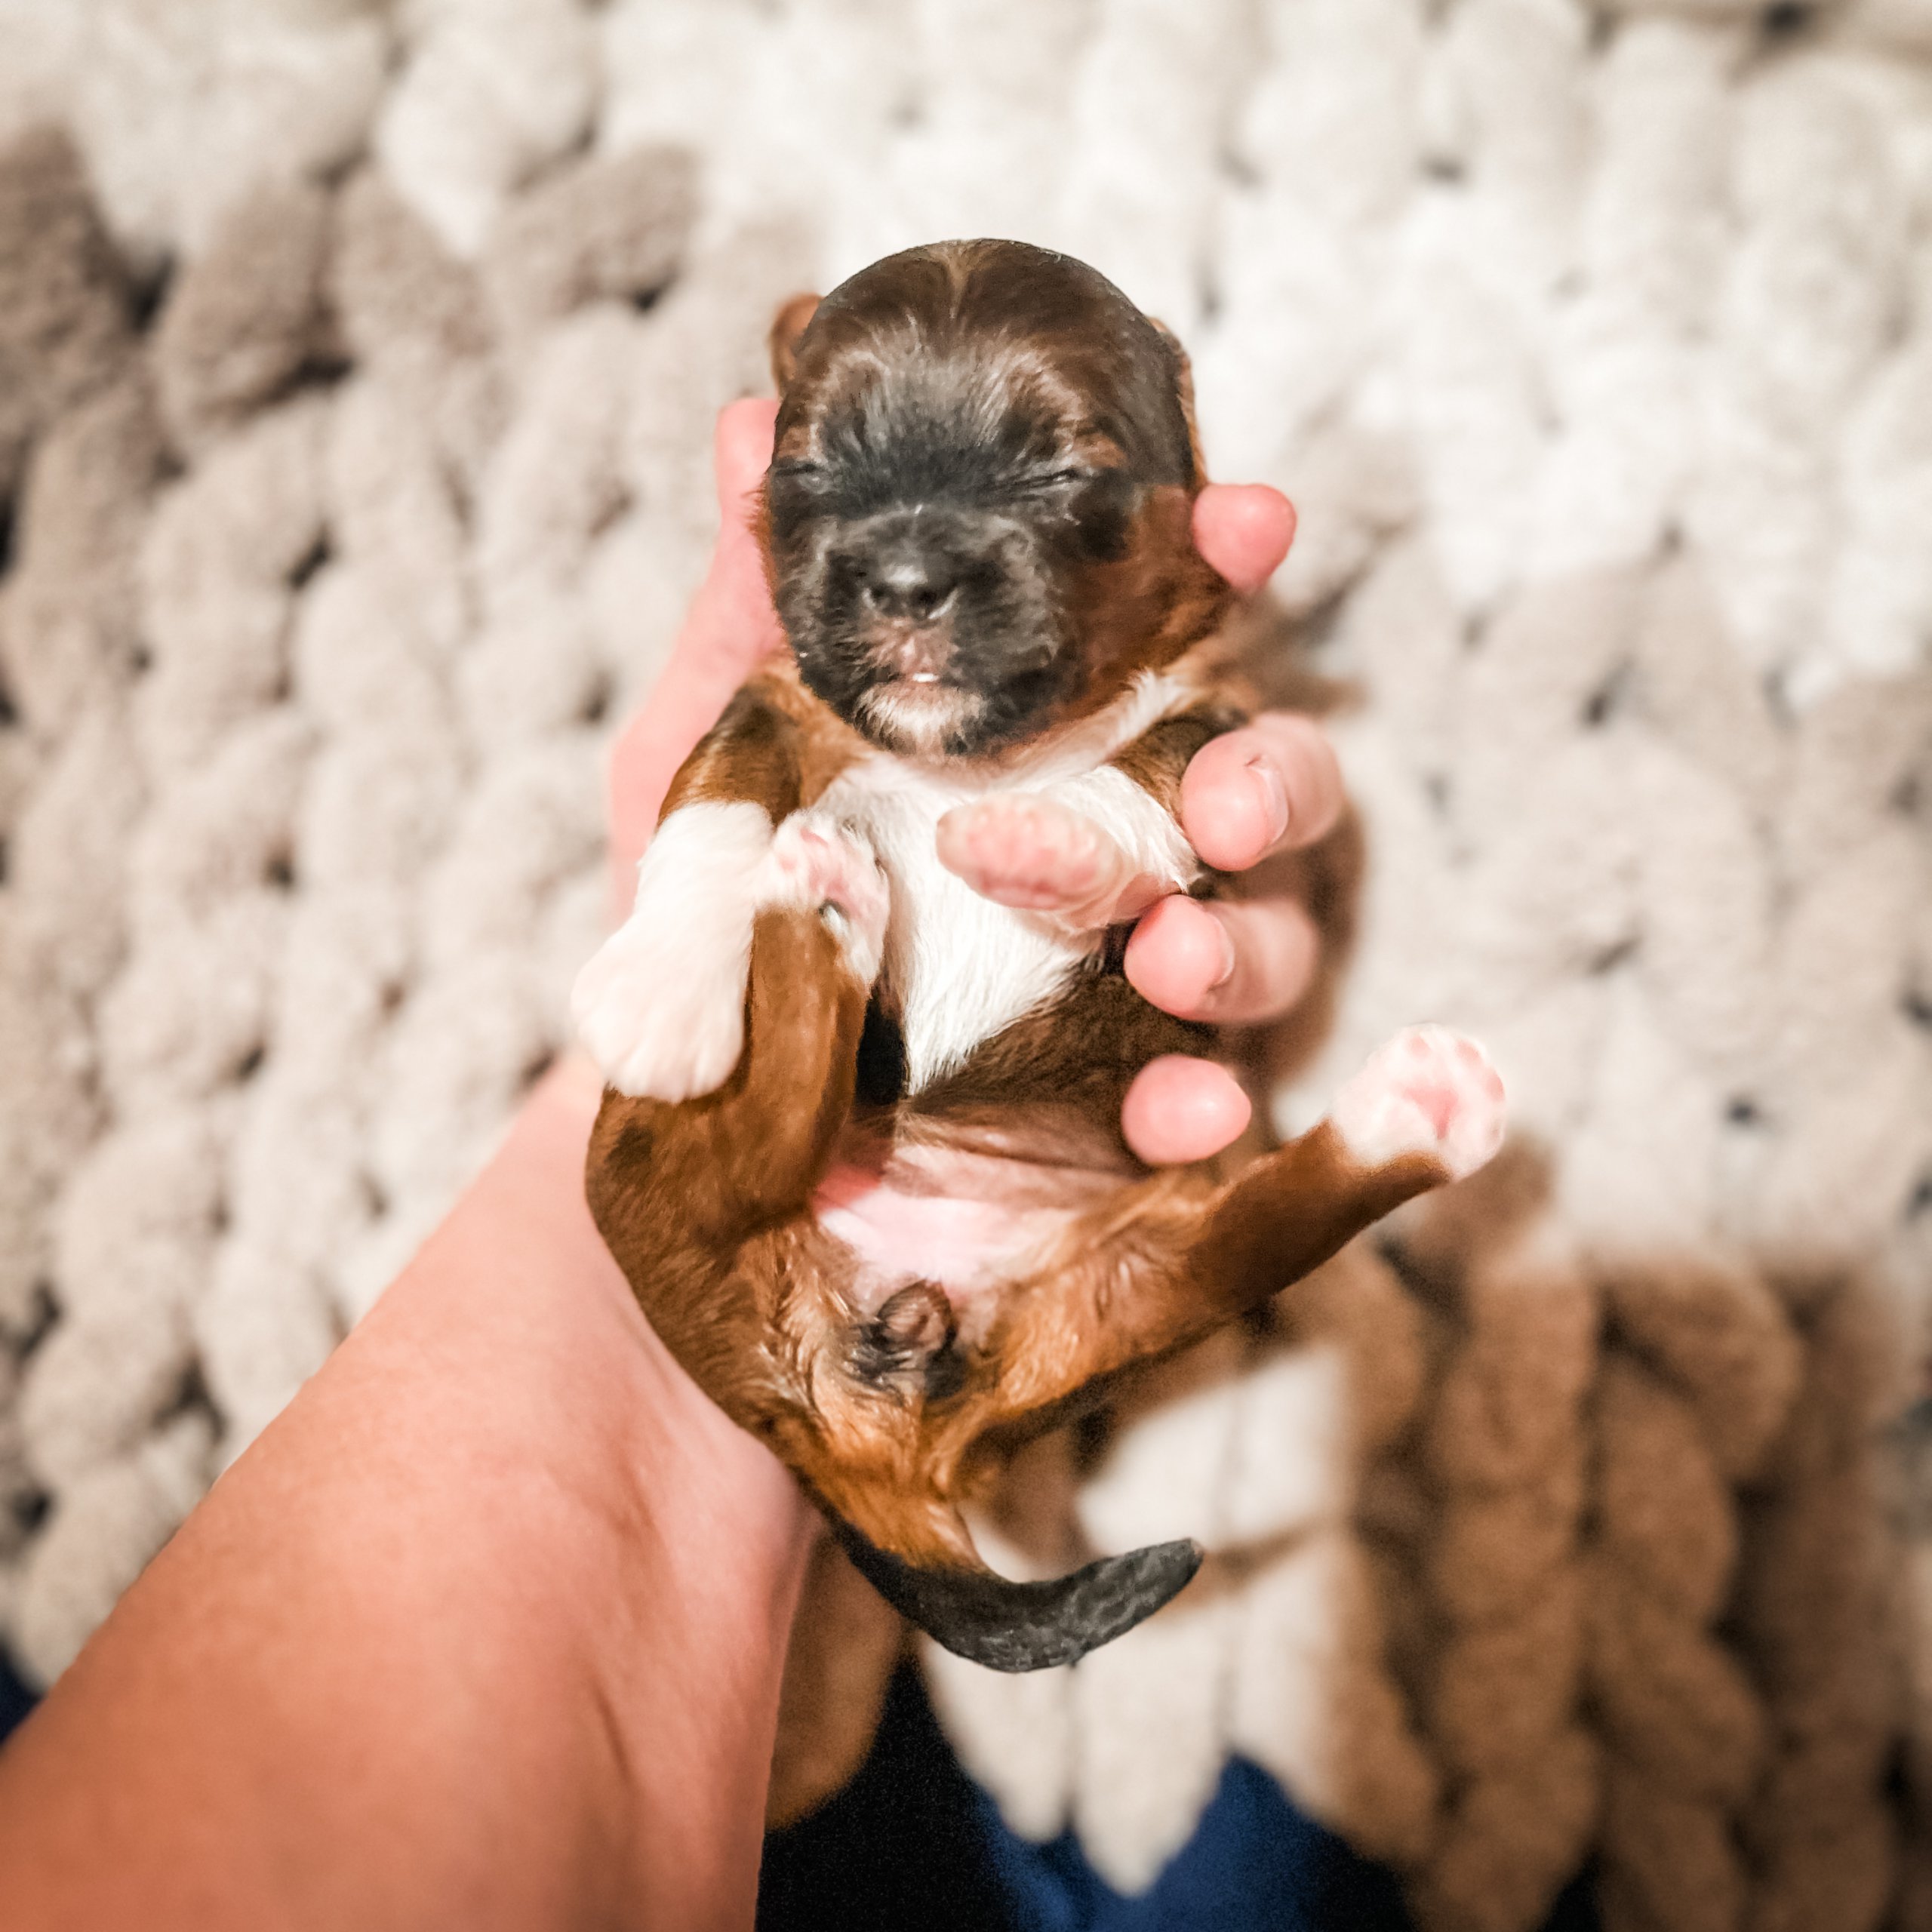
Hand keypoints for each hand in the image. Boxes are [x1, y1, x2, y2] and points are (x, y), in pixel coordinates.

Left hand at [607, 399, 1342, 1167]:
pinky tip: (1177, 1110)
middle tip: (1214, 806)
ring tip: (1165, 956)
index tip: (1247, 524)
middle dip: (1266, 780)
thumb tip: (752, 421)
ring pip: (1266, 938)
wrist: (684, 1116)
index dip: (1223, 571)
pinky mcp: (1118, 1114)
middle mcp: (1111, 851)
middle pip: (1259, 788)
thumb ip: (755, 612)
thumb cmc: (716, 915)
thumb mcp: (711, 753)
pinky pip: (1212, 1108)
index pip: (1169, 641)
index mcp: (1044, 747)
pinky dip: (1211, 1106)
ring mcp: (1128, 986)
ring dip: (1241, 940)